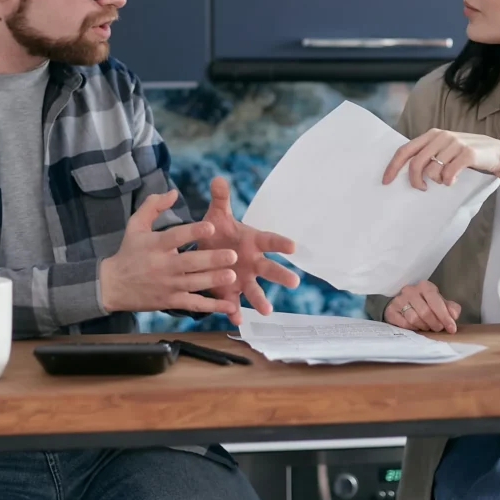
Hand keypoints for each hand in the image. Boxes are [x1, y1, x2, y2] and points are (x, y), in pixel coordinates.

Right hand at [99, 189, 242, 317]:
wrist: (112, 285)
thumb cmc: (128, 252)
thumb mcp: (135, 225)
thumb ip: (153, 205)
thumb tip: (174, 192)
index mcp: (154, 245)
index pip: (175, 237)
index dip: (193, 232)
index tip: (211, 226)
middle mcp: (162, 266)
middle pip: (189, 263)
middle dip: (212, 259)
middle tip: (233, 255)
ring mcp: (167, 286)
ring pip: (194, 284)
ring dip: (214, 280)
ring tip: (233, 275)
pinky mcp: (170, 301)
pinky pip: (193, 304)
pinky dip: (212, 307)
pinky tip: (229, 306)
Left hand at [197, 177, 300, 323]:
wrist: (205, 249)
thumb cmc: (218, 231)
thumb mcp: (217, 214)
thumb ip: (220, 199)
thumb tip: (218, 179)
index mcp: (252, 241)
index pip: (270, 241)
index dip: (281, 243)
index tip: (292, 246)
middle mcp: (252, 262)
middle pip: (269, 268)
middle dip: (281, 275)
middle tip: (294, 282)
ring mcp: (242, 278)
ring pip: (254, 291)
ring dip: (260, 300)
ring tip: (266, 311)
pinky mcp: (229, 292)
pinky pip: (233, 304)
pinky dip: (234, 313)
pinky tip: (236, 321)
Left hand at [383, 129, 499, 190]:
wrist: (498, 153)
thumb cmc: (466, 154)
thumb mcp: (445, 150)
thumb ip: (428, 155)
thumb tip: (407, 171)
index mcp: (432, 135)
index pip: (405, 150)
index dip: (393, 166)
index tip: (386, 181)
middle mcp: (441, 136)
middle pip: (416, 163)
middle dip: (414, 180)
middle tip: (421, 188)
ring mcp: (455, 143)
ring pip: (432, 170)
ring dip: (436, 180)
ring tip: (445, 179)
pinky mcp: (467, 153)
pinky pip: (448, 174)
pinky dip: (448, 181)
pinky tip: (453, 181)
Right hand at [384, 281, 460, 332]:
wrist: (404, 304)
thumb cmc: (426, 303)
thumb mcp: (440, 303)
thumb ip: (450, 308)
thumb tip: (454, 315)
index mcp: (424, 286)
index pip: (436, 301)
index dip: (445, 316)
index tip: (452, 329)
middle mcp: (410, 290)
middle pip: (425, 312)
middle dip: (435, 324)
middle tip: (438, 328)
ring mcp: (399, 300)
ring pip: (414, 319)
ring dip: (424, 326)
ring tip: (428, 327)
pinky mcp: (391, 310)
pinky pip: (404, 324)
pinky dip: (413, 328)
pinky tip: (417, 327)